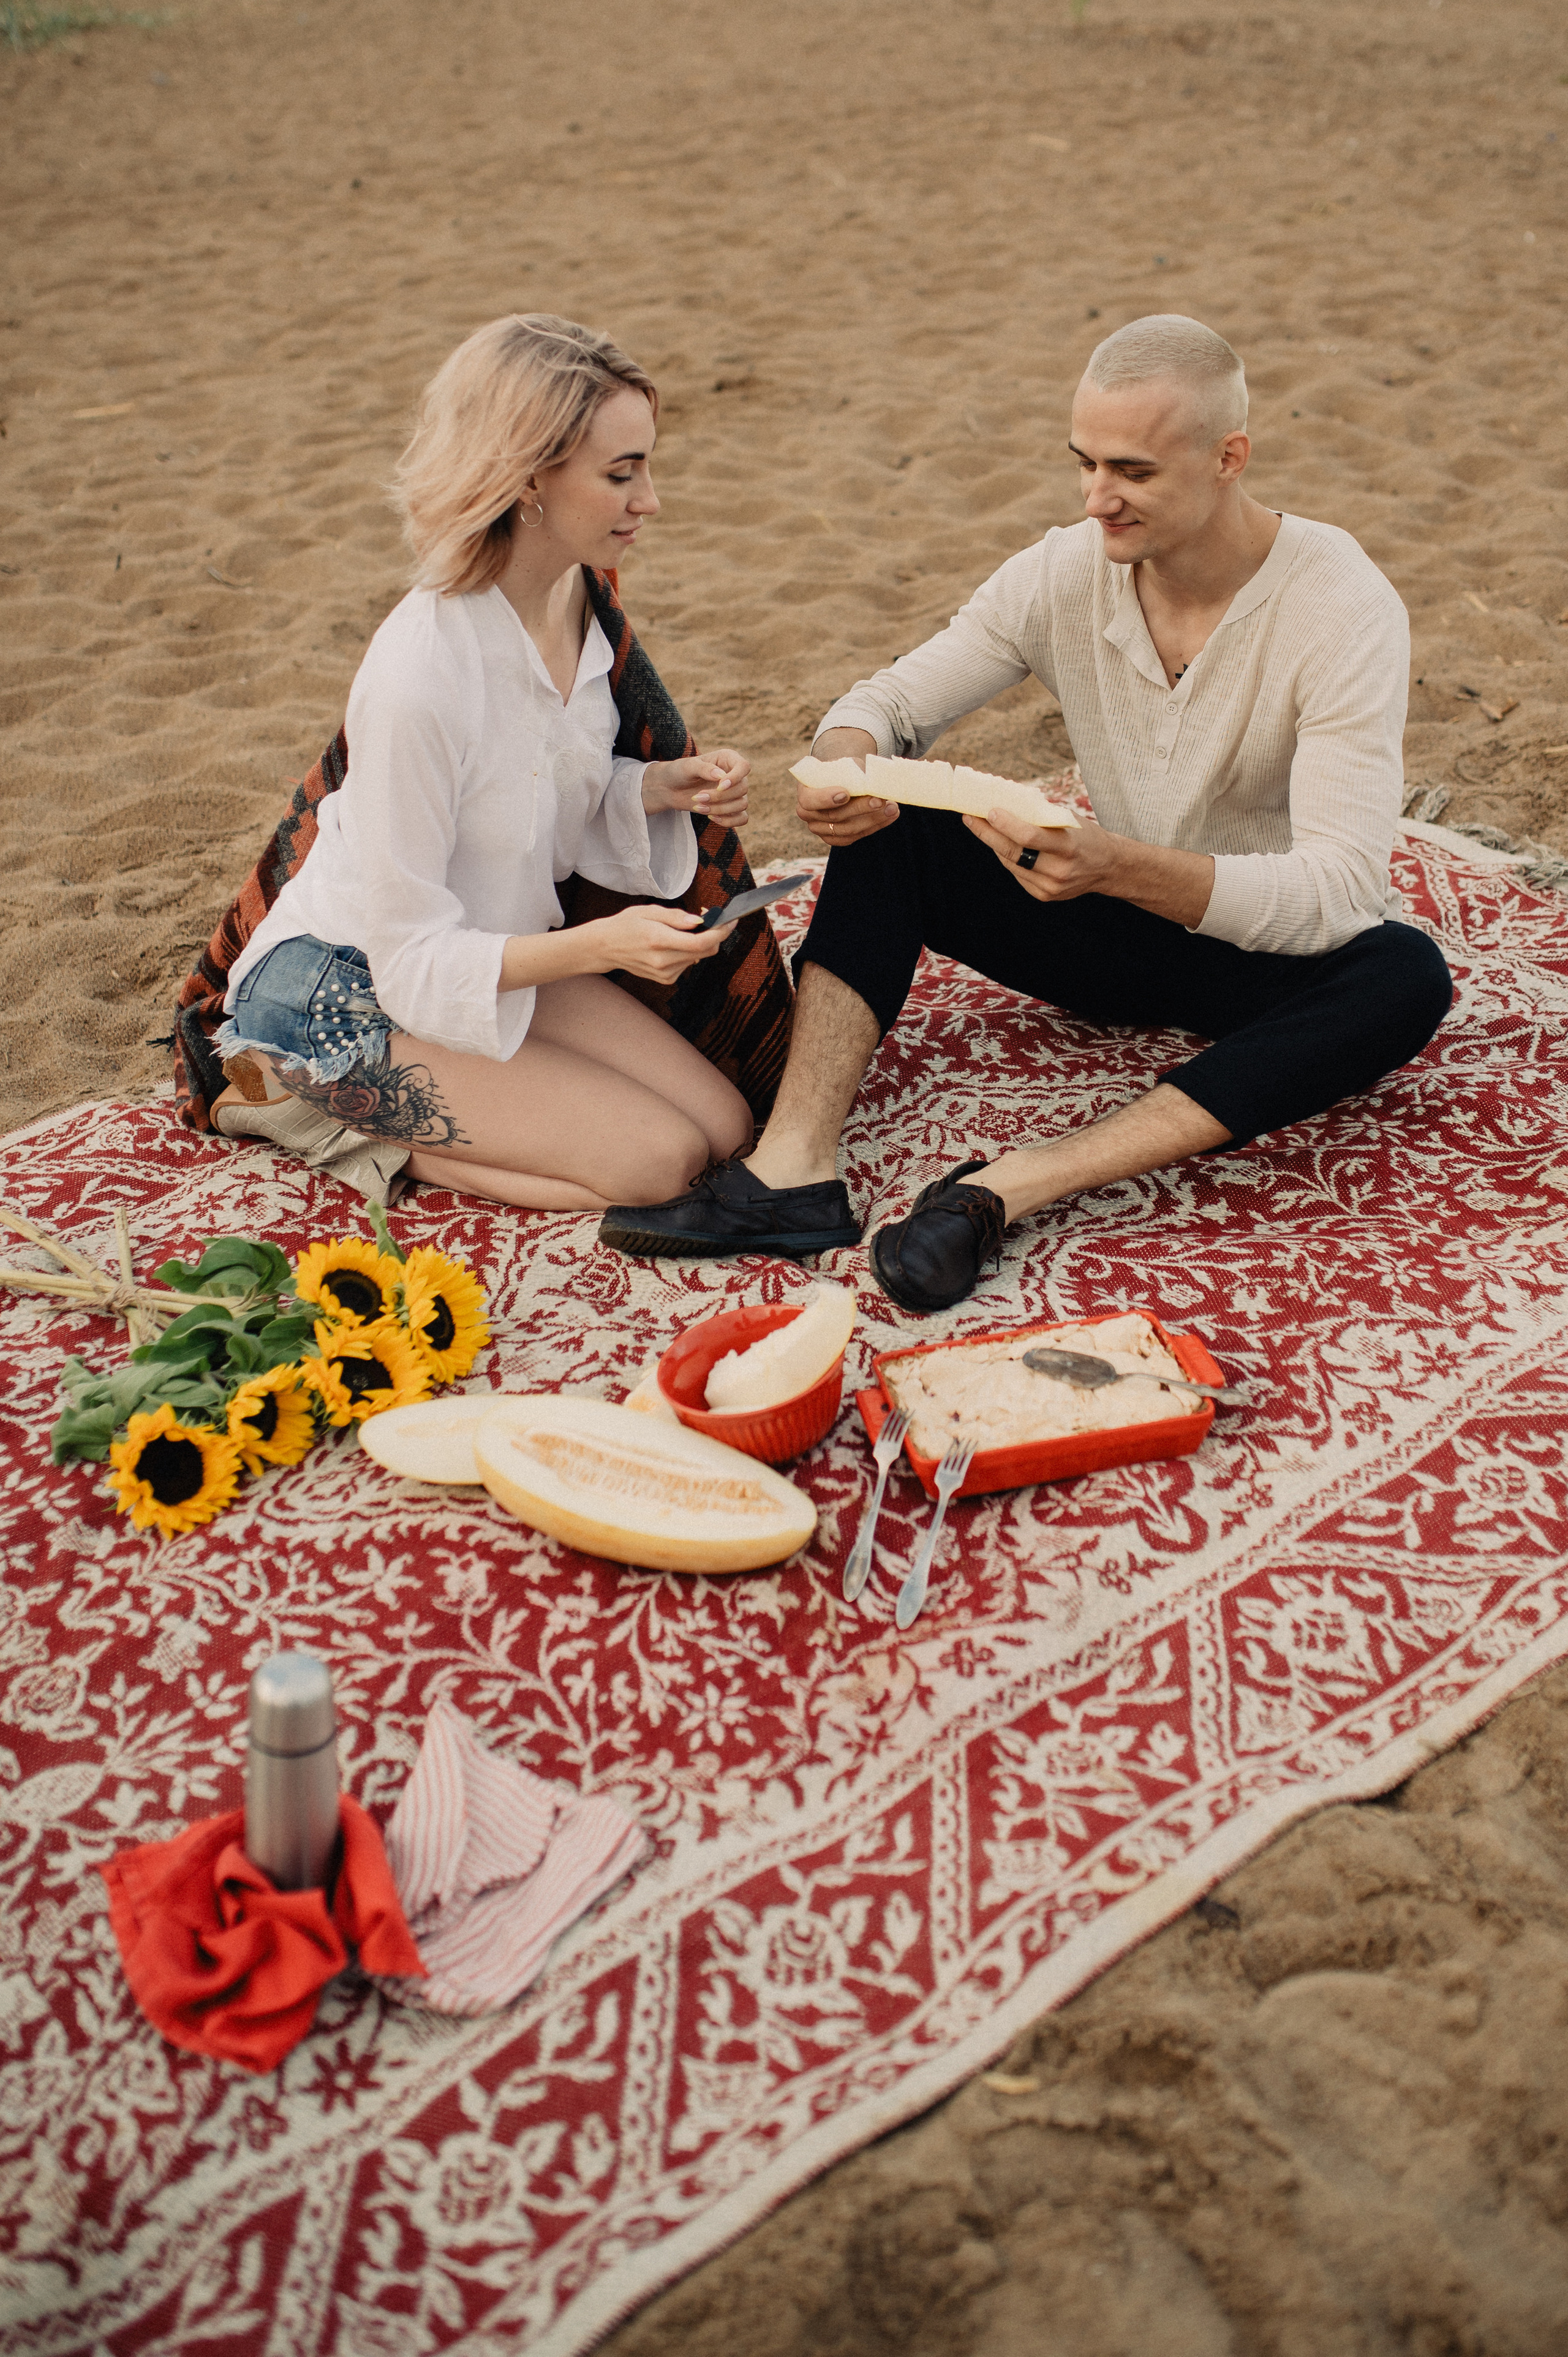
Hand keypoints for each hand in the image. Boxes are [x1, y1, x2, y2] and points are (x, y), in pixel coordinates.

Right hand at [588, 903, 730, 984]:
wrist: (605, 948)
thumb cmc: (626, 925)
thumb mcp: (648, 911)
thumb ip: (676, 917)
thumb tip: (699, 921)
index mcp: (659, 940)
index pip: (701, 941)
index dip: (721, 931)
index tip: (731, 921)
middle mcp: (663, 961)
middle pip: (706, 950)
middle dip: (713, 934)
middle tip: (706, 919)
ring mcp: (665, 973)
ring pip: (699, 957)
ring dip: (699, 942)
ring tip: (682, 930)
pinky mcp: (666, 979)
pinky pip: (689, 963)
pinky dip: (688, 952)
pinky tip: (673, 944)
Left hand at [643, 748, 749, 828]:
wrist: (670, 789)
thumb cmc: (679, 772)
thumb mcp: (687, 767)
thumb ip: (704, 768)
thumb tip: (721, 776)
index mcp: (728, 759)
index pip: (744, 767)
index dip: (735, 778)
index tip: (719, 786)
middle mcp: (734, 775)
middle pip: (742, 789)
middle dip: (720, 797)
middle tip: (697, 797)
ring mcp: (735, 792)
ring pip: (742, 804)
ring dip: (720, 809)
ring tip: (699, 807)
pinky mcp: (732, 808)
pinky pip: (742, 818)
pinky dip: (729, 821)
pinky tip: (711, 817)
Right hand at [795, 725, 896, 848]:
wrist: (841, 780)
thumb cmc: (842, 770)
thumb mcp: (846, 765)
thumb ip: (855, 773)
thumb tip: (876, 781)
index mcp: (805, 792)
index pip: (810, 801)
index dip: (826, 799)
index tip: (846, 793)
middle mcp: (808, 814)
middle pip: (834, 817)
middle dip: (860, 808)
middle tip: (880, 799)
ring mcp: (820, 829)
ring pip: (848, 830)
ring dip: (873, 819)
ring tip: (892, 807)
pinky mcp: (835, 838)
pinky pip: (855, 836)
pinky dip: (875, 825)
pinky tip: (890, 815)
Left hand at [964, 808, 1214, 927]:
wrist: (1108, 867)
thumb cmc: (1086, 836)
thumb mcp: (1069, 820)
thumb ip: (1040, 815)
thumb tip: (1006, 800)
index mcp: (1068, 848)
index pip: (1029, 837)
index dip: (1006, 824)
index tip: (988, 810)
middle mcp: (1058, 871)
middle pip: (1013, 853)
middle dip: (988, 834)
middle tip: (970, 817)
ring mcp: (1050, 887)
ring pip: (1011, 864)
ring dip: (994, 844)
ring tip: (980, 826)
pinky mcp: (1044, 895)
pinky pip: (1017, 874)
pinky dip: (1007, 858)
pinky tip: (999, 845)